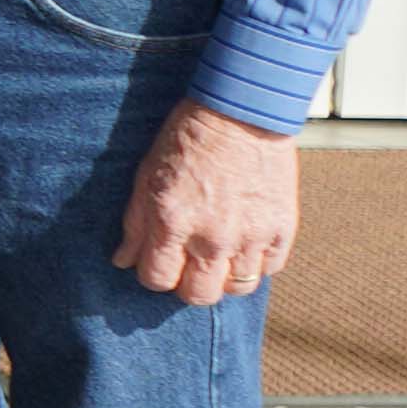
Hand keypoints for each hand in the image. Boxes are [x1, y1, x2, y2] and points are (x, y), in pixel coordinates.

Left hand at [117, 102, 298, 305]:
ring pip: (238, 288)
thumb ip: (135, 224)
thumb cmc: (189, 138)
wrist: (242, 112)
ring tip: (220, 256)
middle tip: (189, 266)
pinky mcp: (282, 227)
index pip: (158, 279)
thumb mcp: (147, 175)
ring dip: (225, 277)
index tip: (158, 264)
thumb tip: (123, 260)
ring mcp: (251, 235)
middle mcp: (212, 236)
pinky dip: (258, 262)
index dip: (154, 276)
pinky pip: (270, 268)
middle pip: (198, 295)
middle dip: (188, 286)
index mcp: (173, 222)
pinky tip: (246, 244)